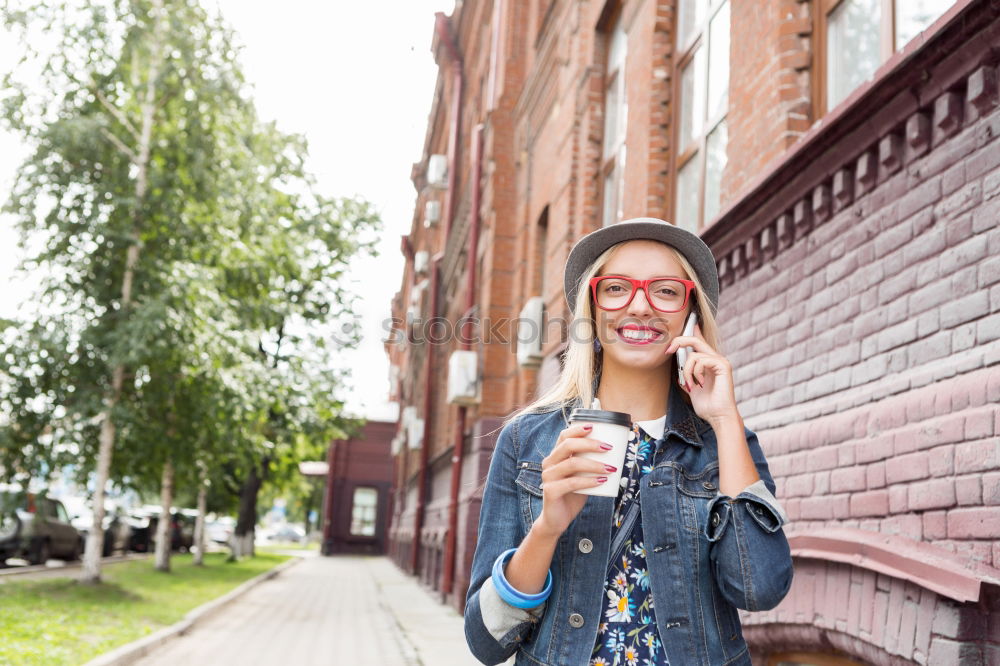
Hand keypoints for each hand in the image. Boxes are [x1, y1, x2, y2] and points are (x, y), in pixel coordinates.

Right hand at [534, 423, 612, 539]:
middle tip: (608, 447)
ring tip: (610, 468)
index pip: (564, 436)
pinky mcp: (550, 491)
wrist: (556, 519)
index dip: (578, 429)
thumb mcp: (580, 476)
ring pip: (572, 463)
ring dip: (594, 464)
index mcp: (555, 456)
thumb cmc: (571, 495)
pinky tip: (602, 481)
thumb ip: (589, 464)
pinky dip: (589, 481)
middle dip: (590, 444)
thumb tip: (614, 454)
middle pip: (568, 445)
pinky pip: (572, 483)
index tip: (594, 427)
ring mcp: (548, 477)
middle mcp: (549, 463)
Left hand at [665, 323, 739, 425]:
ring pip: (693, 354)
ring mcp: (720, 361)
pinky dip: (694, 373)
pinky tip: (699, 384)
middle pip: (694, 339)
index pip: (699, 341)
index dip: (690, 330)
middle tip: (668, 350)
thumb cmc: (707, 405)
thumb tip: (676, 369)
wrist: (718, 417)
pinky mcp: (722, 365)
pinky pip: (700, 360)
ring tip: (690, 385)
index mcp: (708, 362)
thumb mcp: (691, 388)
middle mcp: (715, 358)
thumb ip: (686, 376)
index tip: (684, 324)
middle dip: (678, 341)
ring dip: (686, 371)